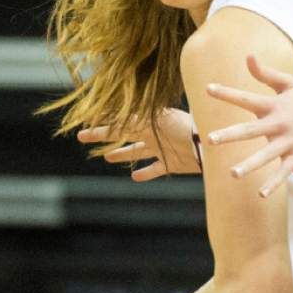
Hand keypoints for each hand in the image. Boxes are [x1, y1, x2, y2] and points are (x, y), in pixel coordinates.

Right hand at [78, 108, 199, 180]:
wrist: (209, 145)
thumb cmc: (186, 127)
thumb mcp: (158, 121)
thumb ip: (136, 119)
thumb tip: (111, 116)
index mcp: (149, 120)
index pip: (119, 122)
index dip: (101, 125)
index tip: (83, 126)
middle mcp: (153, 133)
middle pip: (123, 135)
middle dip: (103, 136)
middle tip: (82, 137)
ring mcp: (161, 148)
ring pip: (136, 152)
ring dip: (122, 154)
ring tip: (107, 157)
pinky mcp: (171, 164)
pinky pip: (154, 169)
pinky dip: (144, 173)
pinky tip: (134, 176)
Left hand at [205, 54, 292, 195]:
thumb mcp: (290, 84)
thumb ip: (266, 74)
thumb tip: (247, 56)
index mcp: (275, 106)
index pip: (247, 98)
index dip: (227, 93)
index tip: (207, 89)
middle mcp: (280, 124)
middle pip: (251, 130)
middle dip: (230, 135)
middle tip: (209, 139)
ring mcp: (290, 142)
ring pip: (267, 155)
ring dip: (250, 164)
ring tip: (233, 174)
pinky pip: (284, 172)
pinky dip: (273, 183)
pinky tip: (260, 194)